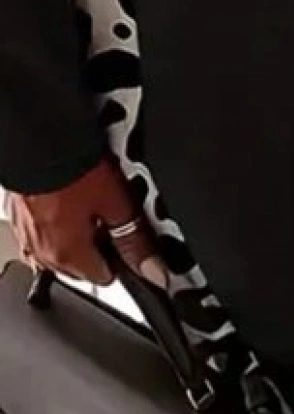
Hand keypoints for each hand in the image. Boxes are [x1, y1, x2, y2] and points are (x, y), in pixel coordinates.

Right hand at [5, 156, 168, 288]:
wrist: (36, 136)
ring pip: (63, 247)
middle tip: (110, 210)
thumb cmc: (71, 165)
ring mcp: (27, 235)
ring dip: (78, 232)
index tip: (129, 235)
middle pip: (83, 265)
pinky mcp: (17, 216)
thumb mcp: (117, 204)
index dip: (123, 257)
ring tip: (89, 198)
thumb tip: (155, 272)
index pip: (106, 277)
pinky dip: (57, 219)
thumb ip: (136, 242)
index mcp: (69, 256)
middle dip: (100, 244)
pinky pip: (44, 229)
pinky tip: (68, 194)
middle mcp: (43, 253)